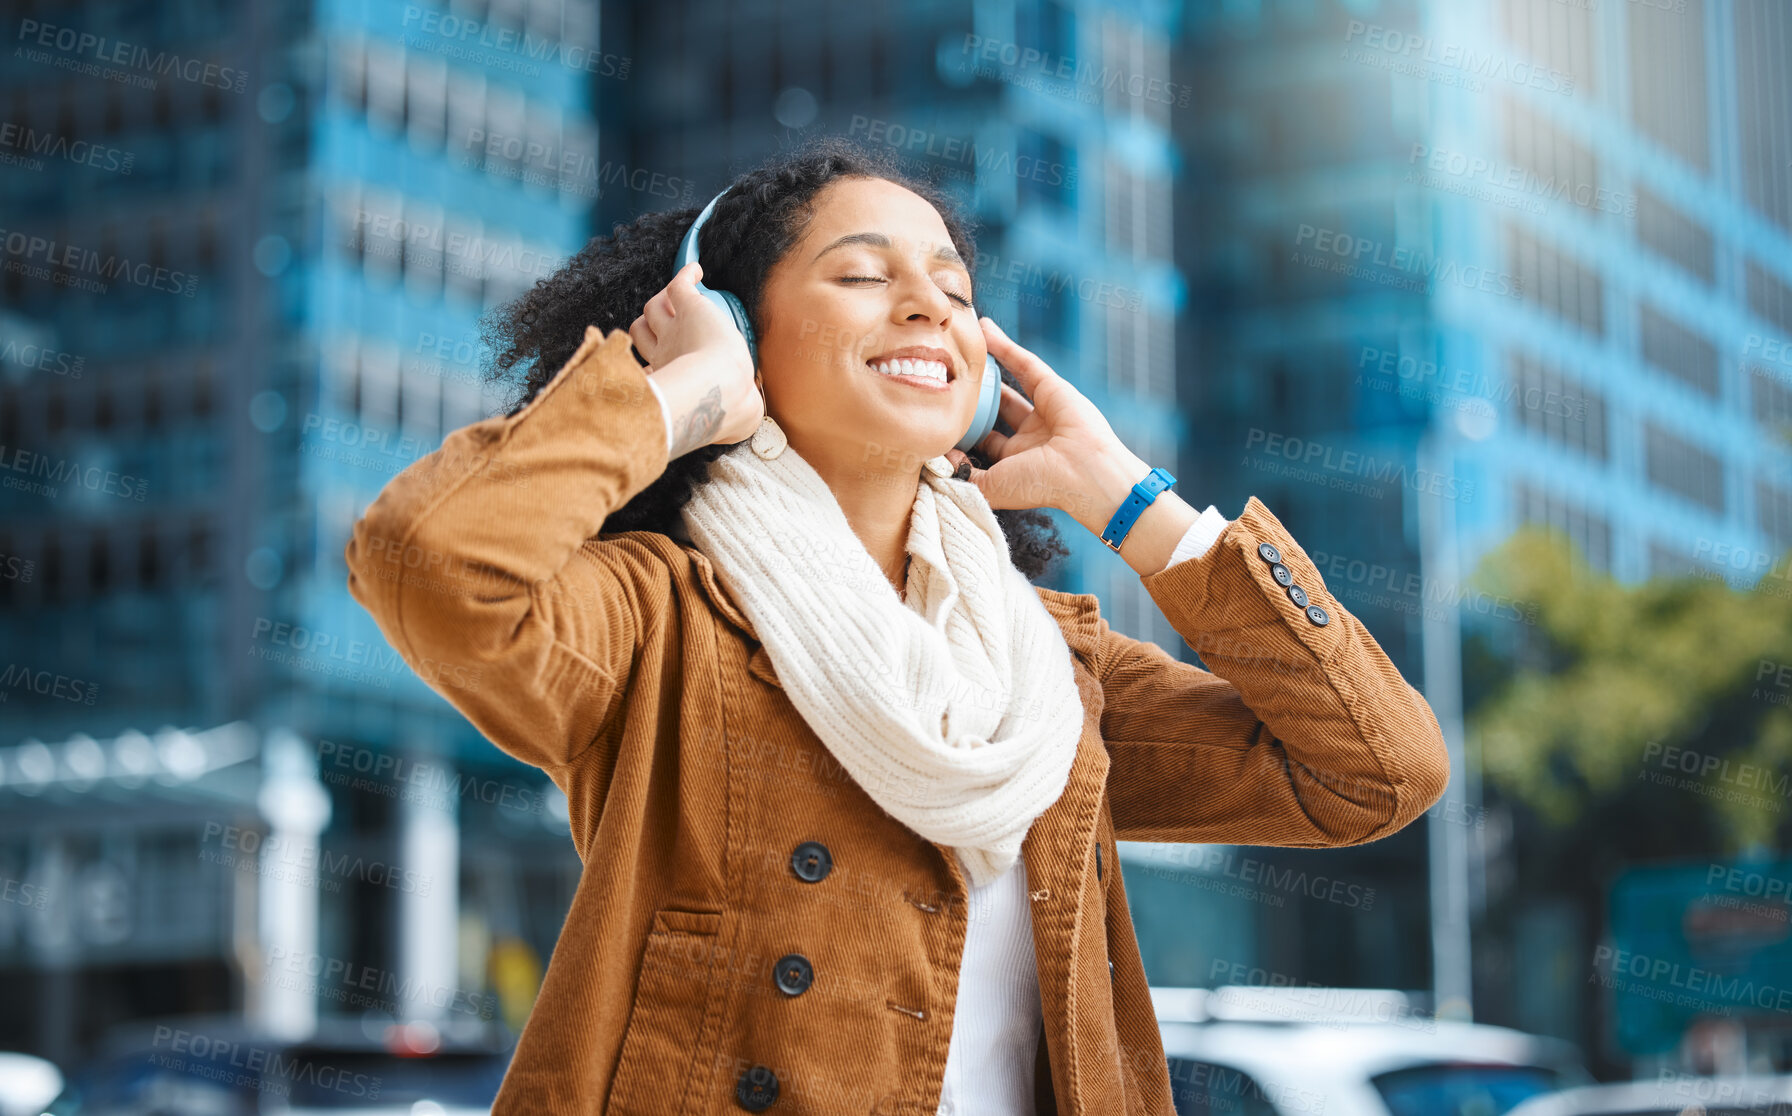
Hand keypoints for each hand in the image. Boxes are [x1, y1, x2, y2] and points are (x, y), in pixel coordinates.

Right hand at [629, 261, 761, 453]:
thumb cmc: (726, 408)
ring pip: (653, 306)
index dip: (650, 362)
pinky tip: (696, 270)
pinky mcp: (689, 306)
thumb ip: (732, 421)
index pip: (647, 366)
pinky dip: (686, 274)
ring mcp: (673, 327)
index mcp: (671, 378)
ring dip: (663, 300)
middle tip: (668, 321)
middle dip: (650, 325)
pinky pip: (678, 284)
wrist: (723, 390)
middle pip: (641, 330)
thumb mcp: (725, 420)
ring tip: (678, 297)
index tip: (657, 365)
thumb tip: (744, 426)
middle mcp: (665, 352)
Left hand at [943, 318, 1140, 527]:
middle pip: (994, 411)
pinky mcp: (1051, 386)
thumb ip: (962, 474)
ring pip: (1007, 384)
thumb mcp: (991, 488)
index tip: (938, 419)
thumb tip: (936, 457)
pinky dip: (1004, 346)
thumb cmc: (1040, 485)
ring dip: (985, 369)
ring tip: (961, 351)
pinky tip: (983, 330)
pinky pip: (1022, 362)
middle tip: (946, 383)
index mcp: (1018, 460)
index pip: (985, 442)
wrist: (1083, 473)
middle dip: (973, 399)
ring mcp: (1042, 409)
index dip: (964, 431)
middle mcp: (1030, 435)